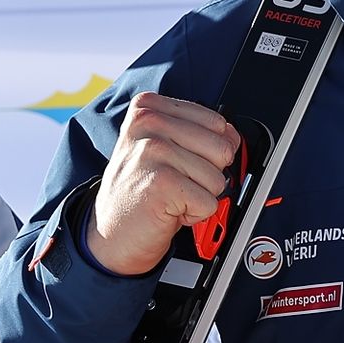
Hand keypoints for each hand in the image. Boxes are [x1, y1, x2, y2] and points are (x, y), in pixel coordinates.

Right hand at [85, 92, 241, 275]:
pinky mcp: (162, 183)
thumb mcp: (163, 148)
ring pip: (218, 177)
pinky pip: (209, 202)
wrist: (111, 235)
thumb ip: (198, 133)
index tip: (181, 162)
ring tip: (170, 196)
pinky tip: (168, 210)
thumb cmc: (138, 192)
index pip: (217, 122)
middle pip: (221, 148)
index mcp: (149, 107)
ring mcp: (153, 151)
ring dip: (199, 196)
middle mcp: (148, 123)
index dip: (209, 151)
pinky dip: (195, 214)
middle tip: (177, 182)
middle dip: (207, 174)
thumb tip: (232, 137)